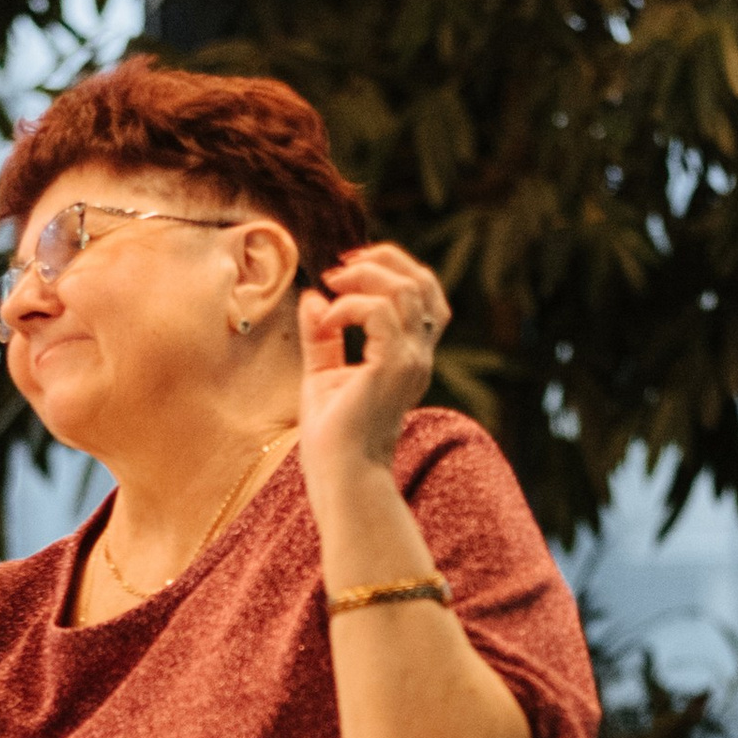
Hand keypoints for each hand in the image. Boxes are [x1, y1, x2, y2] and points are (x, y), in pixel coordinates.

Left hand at [297, 243, 449, 492]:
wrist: (342, 477)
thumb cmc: (333, 439)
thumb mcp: (323, 376)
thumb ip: (321, 337)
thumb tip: (313, 297)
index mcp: (408, 356)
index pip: (423, 296)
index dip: (392, 269)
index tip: (349, 268)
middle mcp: (418, 355)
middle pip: (422, 283)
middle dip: (383, 260)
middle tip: (340, 266)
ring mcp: (410, 360)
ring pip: (406, 290)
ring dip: (365, 278)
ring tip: (333, 286)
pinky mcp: (393, 367)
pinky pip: (379, 312)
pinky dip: (350, 306)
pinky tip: (328, 320)